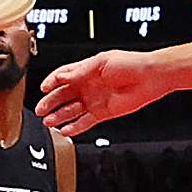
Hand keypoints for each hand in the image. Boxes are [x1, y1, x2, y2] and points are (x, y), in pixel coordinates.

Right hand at [36, 51, 169, 136]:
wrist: (151, 77)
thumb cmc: (131, 64)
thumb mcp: (101, 62)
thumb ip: (79, 71)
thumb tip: (61, 77)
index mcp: (87, 70)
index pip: (63, 77)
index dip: (52, 82)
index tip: (43, 88)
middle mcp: (89, 86)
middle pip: (64, 95)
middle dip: (51, 103)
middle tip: (40, 109)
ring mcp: (95, 100)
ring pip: (72, 111)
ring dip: (59, 116)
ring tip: (48, 122)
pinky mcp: (103, 113)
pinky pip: (85, 122)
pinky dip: (74, 127)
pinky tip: (65, 130)